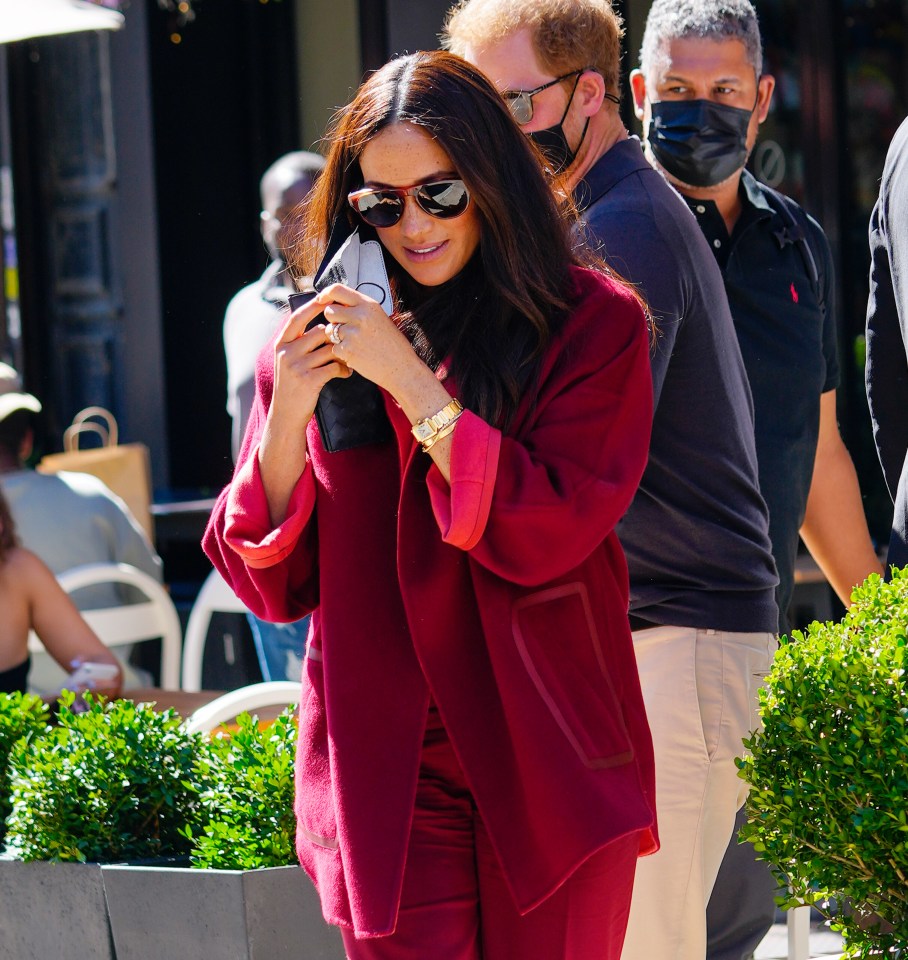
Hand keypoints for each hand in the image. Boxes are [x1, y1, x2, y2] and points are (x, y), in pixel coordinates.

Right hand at [268, 294, 352, 435]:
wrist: (286, 413)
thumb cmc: (292, 385)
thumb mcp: (288, 360)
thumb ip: (299, 342)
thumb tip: (322, 324)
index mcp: (281, 344)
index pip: (297, 317)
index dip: (313, 306)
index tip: (328, 299)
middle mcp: (286, 352)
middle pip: (319, 332)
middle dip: (336, 336)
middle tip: (347, 341)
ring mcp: (297, 366)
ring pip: (329, 349)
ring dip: (343, 355)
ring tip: (348, 361)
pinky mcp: (309, 380)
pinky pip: (334, 367)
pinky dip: (343, 370)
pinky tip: (345, 373)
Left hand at [315, 283, 422, 394]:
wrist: (401, 367)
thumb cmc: (392, 344)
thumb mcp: (379, 318)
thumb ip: (359, 309)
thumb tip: (338, 303)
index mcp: (368, 305)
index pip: (337, 290)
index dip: (325, 294)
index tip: (321, 299)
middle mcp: (360, 316)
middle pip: (329, 311)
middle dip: (333, 320)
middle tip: (345, 329)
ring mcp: (353, 333)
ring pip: (330, 330)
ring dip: (337, 338)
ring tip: (355, 344)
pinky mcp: (347, 350)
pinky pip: (334, 348)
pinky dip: (342, 353)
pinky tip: (357, 355)